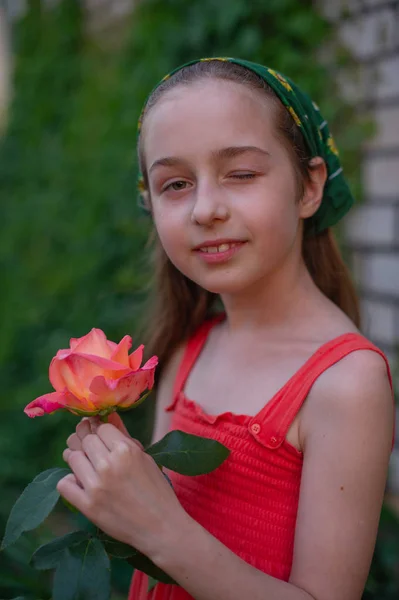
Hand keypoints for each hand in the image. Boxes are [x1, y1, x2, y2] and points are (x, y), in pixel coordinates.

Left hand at [58, 415, 187, 557]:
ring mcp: (96, 486)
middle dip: (89, 443)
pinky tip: (80, 483)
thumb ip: (124, 436)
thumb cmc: (157, 490)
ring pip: (72, 457)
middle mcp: (108, 465)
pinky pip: (64, 484)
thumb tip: (109, 415)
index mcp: (126, 450)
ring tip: (86, 465)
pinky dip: (69, 481)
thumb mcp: (145, 458)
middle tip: (94, 451)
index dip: (102, 431)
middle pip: (85, 440)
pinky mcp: (87, 506)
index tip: (103, 438)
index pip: (101, 428)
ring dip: (77, 458)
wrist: (161, 527)